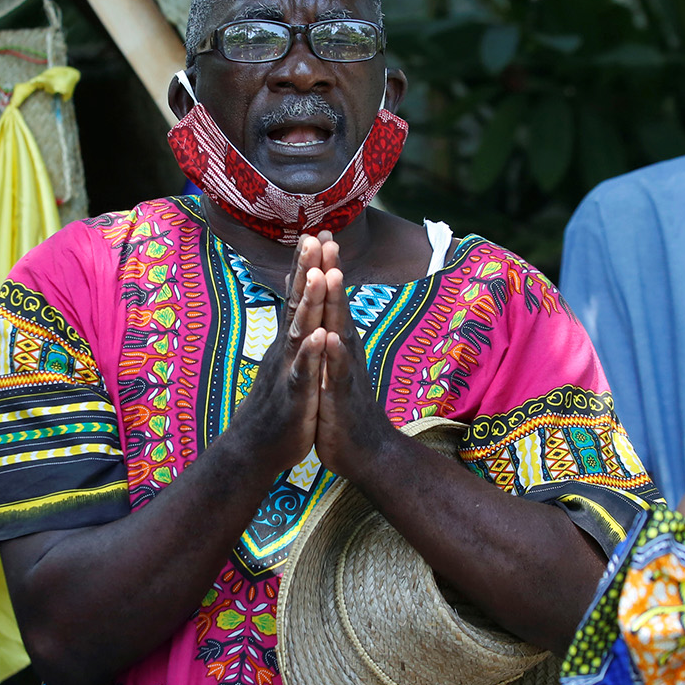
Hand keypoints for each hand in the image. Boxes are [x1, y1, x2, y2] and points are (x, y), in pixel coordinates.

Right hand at [227, 235, 326, 474]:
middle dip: (307, 270)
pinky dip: (311, 355)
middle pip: (297, 303)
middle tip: (314, 237)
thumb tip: (296, 310)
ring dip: (310, 303)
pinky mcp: (293, 397)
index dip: (307, 266)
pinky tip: (319, 337)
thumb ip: (293, 335)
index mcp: (290, 341)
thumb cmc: (276, 405)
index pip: (299, 297)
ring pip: (300, 332)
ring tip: (320, 275)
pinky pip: (303, 373)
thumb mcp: (288, 364)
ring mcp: (288, 371)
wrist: (254, 450)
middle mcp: (286, 349)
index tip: (317, 234)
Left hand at [310, 233, 399, 482]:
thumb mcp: (334, 367)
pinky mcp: (342, 397)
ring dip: (335, 303)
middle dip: (330, 270)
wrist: (367, 451)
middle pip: (336, 304)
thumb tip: (328, 311)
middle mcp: (345, 349)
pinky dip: (334, 355)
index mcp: (338, 342)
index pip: (329, 298)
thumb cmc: (346, 407)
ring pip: (340, 331)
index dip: (322, 267)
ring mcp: (345, 371)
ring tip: (330, 274)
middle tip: (327, 236)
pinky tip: (329, 338)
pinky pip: (338, 373)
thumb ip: (333, 338)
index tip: (317, 232)